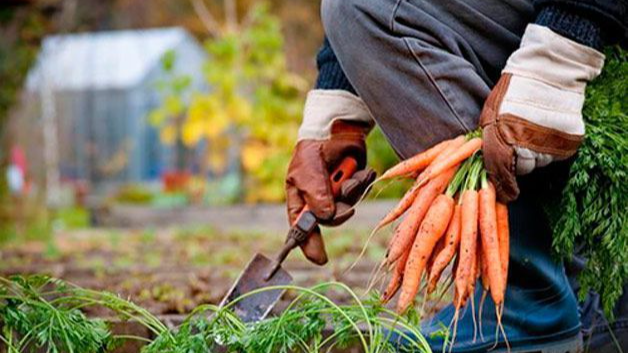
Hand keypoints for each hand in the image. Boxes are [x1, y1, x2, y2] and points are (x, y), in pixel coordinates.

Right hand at [286, 90, 374, 264]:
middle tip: (343, 206)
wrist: (335, 130)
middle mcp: (319, 203)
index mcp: (300, 202)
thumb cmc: (312, 152)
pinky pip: (361, 194)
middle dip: (339, 213)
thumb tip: (326, 217)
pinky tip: (360, 171)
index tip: (319, 259)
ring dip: (351, 191)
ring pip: (349, 207)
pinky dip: (362, 182)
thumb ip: (316, 194)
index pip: (302, 229)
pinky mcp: (354, 187)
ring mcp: (338, 196)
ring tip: (347, 174)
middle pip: (331, 221)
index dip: (308, 246)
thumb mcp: (307, 172)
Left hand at [480, 24, 603, 202]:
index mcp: (503, 139)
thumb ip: (488, 139)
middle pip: (521, 169)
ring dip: (534, 154)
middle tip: (516, 145)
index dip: (502, 185)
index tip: (505, 193)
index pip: (500, 172)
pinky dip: (550, 148)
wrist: (549, 72)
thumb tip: (485, 161)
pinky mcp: (568, 142)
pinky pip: (555, 155)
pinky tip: (545, 131)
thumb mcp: (490, 113)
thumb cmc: (513, 91)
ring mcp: (549, 145)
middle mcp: (527, 147)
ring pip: (539, 163)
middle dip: (516, 162)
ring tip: (532, 132)